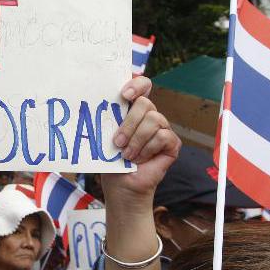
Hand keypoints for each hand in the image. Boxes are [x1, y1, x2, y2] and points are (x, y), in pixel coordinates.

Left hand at [104, 76, 180, 199]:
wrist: (122, 186)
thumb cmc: (112, 161)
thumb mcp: (106, 137)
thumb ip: (109, 118)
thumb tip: (97, 103)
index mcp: (134, 109)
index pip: (143, 84)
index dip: (136, 84)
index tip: (123, 95)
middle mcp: (150, 115)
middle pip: (145, 103)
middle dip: (129, 124)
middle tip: (118, 142)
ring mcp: (163, 128)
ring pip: (154, 119)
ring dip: (136, 140)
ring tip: (127, 155)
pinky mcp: (172, 143)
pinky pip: (162, 136)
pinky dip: (147, 149)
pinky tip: (141, 159)